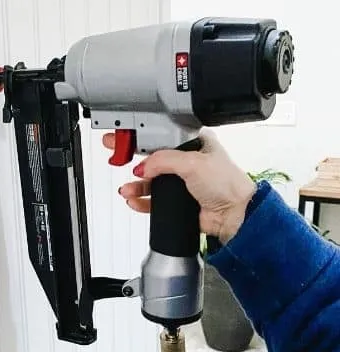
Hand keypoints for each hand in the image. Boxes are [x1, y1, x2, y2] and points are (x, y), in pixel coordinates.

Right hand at [104, 131, 255, 243]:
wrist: (235, 215)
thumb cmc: (227, 184)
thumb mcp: (192, 163)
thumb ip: (163, 160)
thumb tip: (143, 167)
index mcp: (194, 143)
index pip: (162, 136)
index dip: (143, 136)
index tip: (125, 136)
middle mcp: (188, 161)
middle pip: (153, 158)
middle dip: (134, 161)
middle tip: (116, 155)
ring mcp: (183, 182)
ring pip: (151, 181)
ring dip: (137, 185)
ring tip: (128, 189)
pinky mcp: (179, 201)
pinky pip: (154, 201)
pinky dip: (142, 201)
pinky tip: (135, 200)